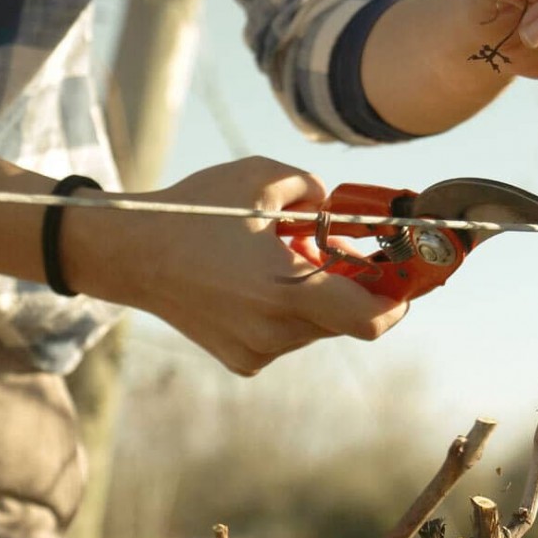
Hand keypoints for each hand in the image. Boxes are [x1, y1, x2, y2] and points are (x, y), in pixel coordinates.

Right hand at [65, 157, 407, 374]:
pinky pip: (289, 335)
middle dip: (357, 287)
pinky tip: (263, 279)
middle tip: (351, 251)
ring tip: (292, 256)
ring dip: (321, 295)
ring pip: (318, 326)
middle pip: (345, 317)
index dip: (399, 302)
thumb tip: (336, 207)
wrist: (130, 253)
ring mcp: (257, 351)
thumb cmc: (195, 211)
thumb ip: (314, 189)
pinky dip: (292, 309)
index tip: (407, 280)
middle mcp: (274, 331)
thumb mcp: (261, 178)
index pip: (370, 319)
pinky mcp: (242, 359)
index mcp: (284, 290)